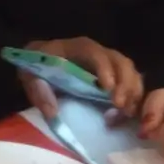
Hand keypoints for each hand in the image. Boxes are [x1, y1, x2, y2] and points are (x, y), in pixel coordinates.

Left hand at [20, 37, 144, 119]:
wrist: (42, 64)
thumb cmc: (37, 66)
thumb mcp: (29, 73)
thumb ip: (37, 88)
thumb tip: (52, 111)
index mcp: (77, 48)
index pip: (95, 52)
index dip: (104, 68)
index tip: (106, 88)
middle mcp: (99, 53)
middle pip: (121, 62)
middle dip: (125, 83)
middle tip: (119, 106)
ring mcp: (110, 65)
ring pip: (131, 73)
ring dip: (133, 93)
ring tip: (124, 114)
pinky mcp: (116, 79)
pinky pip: (133, 85)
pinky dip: (135, 100)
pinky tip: (126, 115)